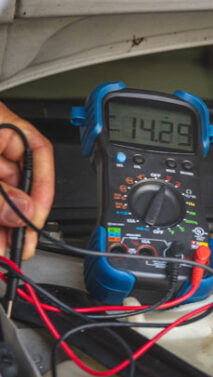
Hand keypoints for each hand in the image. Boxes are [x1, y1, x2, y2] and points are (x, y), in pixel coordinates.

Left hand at [0, 103, 54, 259]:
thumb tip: (22, 208)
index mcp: (2, 126)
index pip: (39, 154)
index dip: (43, 189)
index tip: (36, 218)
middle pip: (18, 183)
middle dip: (19, 218)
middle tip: (21, 244)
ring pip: (0, 198)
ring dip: (2, 227)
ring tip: (3, 250)